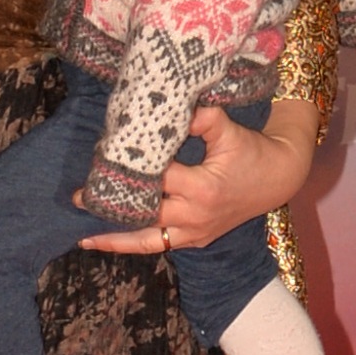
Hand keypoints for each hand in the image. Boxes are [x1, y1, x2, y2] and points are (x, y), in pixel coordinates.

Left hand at [77, 101, 317, 255]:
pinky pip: (157, 246)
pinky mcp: (194, 240)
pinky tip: (103, 242)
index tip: (103, 160)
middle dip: (112, 204)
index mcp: (203, 188)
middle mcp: (196, 216)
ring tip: (82, 235)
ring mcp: (195, 233)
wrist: (277, 179)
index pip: (156, 179)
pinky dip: (130, 244)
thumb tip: (169, 108)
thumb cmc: (251, 151)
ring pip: (147, 240)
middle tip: (78, 196)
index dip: (130, 169)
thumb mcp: (229, 130)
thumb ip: (201, 118)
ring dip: (114, 238)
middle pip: (144, 213)